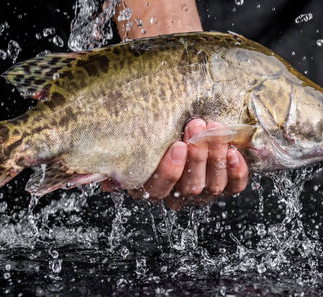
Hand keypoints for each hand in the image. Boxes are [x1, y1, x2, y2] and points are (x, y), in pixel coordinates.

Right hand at [101, 119, 248, 208]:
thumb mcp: (138, 139)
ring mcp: (205, 192)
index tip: (177, 145)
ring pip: (212, 186)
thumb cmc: (160, 131)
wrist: (193, 126)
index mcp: (153, 187)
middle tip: (197, 127)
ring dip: (214, 157)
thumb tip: (86, 175)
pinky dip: (236, 171)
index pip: (157, 189)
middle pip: (188, 187)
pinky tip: (233, 151)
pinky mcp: (227, 186)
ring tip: (215, 130)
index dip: (169, 170)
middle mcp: (179, 195)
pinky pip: (234, 187)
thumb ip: (118, 152)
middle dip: (196, 157)